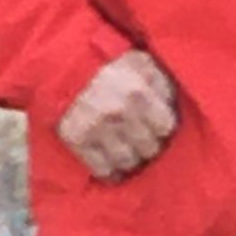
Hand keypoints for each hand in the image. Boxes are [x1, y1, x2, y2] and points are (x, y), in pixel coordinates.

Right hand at [57, 50, 176, 180]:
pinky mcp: (77, 141)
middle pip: (149, 148)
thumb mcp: (141, 63)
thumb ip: (160, 85)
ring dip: (130, 158)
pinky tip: (113, 166)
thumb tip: (170, 110)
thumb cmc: (110, 64)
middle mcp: (118, 113)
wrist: (65, 66)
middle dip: (147, 143)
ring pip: (127, 161)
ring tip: (128, 151)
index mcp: (137, 92)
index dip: (162, 127)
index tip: (156, 125)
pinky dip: (109, 171)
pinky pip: (102, 170)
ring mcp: (96, 129)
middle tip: (142, 139)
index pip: (165, 128)